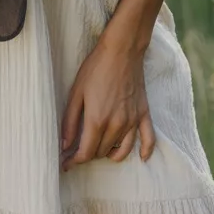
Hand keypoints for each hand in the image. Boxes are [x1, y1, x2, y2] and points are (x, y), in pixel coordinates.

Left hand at [59, 30, 155, 171]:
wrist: (121, 50)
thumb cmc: (96, 68)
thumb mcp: (76, 93)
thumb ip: (69, 122)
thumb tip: (65, 146)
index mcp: (97, 120)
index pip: (86, 153)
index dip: (74, 161)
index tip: (66, 163)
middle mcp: (117, 125)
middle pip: (101, 152)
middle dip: (87, 155)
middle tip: (77, 150)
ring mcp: (132, 121)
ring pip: (120, 151)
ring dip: (107, 153)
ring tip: (98, 149)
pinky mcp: (143, 114)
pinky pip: (148, 140)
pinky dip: (145, 152)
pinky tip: (141, 158)